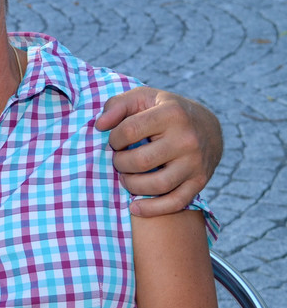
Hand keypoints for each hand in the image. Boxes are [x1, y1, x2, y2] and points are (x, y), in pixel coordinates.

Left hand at [96, 86, 222, 216]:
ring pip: (157, 185)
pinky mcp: (200, 181)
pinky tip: (135, 207)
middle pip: (140, 161)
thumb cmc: (165, 110)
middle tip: (118, 160)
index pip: (129, 131)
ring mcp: (195, 162)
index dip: (114, 139)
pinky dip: (152, 209)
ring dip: (132, 185)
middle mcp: (187, 139)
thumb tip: (99, 125)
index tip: (115, 140)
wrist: (207, 127)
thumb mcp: (143, 98)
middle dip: (120, 163)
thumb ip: (117, 105)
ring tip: (125, 178)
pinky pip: (175, 202)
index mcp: (172, 114)